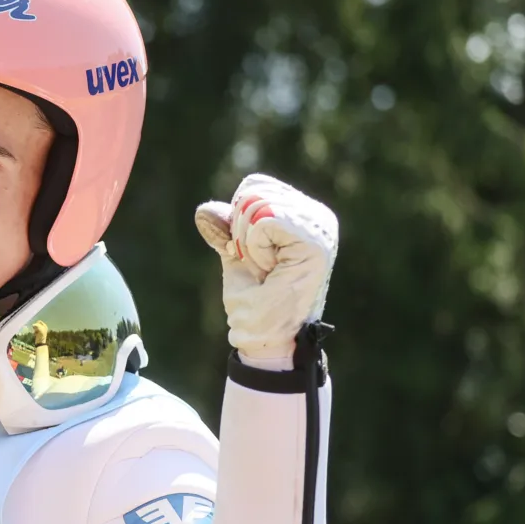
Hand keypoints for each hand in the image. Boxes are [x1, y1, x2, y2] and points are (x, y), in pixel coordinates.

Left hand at [194, 173, 337, 363]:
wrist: (264, 337)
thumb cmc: (255, 302)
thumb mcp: (235, 256)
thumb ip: (224, 230)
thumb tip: (203, 210)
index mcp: (303, 214)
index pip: (254, 186)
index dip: (237, 219)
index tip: (252, 254)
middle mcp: (318, 216)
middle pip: (253, 191)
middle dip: (239, 231)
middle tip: (259, 265)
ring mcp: (321, 226)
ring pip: (255, 204)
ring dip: (247, 242)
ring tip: (267, 268)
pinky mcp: (316, 240)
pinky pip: (262, 221)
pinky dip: (254, 246)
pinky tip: (271, 268)